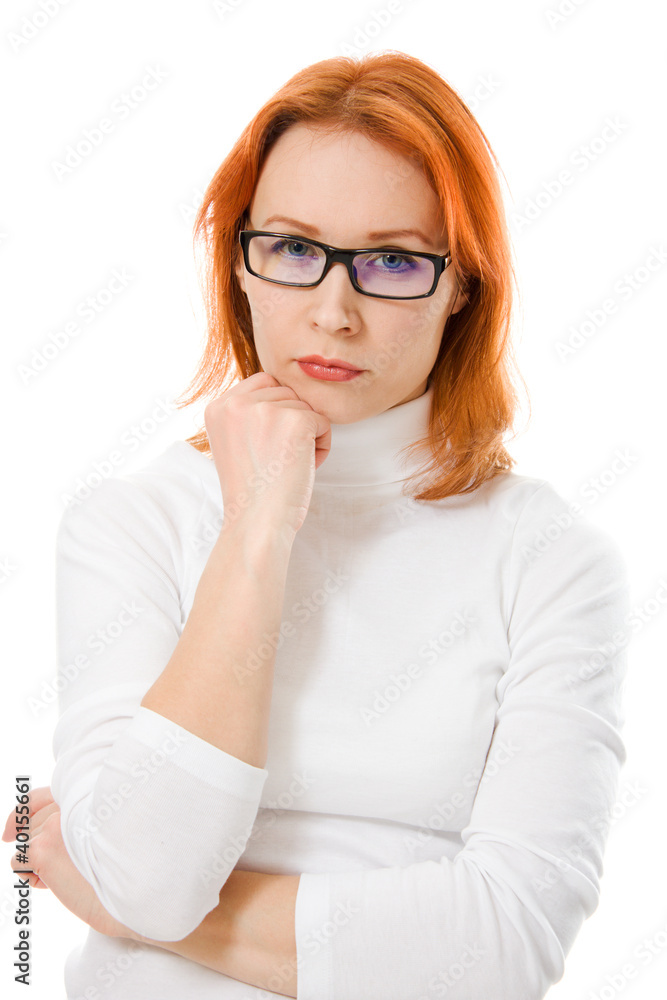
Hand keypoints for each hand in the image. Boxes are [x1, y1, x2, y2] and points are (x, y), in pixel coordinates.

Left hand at [2, 786, 132, 938]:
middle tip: (63, 866)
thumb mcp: (99, 833)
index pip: (39, 798)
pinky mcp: (43, 848)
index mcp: (85, 796)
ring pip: (25, 844)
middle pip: (30, 825)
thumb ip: (72, 821)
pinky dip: (31, 877)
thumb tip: (20, 832)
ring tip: (67, 873)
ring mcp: (54, 824)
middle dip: (37, 847)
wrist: (134, 891)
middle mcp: (68, 803)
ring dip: (38, 864)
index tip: (9, 832)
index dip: (22, 813)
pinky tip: (54, 883)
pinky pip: (18, 862)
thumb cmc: (122, 869)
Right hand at [204, 371, 330, 534]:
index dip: (277, 411)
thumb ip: (248, 415)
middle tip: (279, 460)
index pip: (264, 382)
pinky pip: (323, 421)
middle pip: (287, 393)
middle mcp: (237, 403)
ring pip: (305, 406)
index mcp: (217, 407)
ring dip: (307, 435)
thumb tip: (282, 392)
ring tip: (289, 465)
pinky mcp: (296, 421)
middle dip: (292, 423)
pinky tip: (303, 466)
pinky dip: (321, 445)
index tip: (269, 445)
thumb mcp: (234, 443)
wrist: (257, 523)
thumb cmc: (251, 493)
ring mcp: (266, 410)